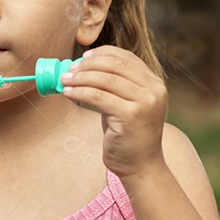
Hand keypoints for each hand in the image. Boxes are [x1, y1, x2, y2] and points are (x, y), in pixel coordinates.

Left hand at [60, 45, 168, 177]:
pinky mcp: (131, 116)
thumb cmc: (128, 134)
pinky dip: (80, 92)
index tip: (83, 57)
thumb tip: (82, 67)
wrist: (141, 165)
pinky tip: (68, 93)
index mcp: (155, 83)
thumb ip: (114, 85)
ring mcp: (145, 103)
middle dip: (88, 65)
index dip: (102, 53)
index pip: (126, 58)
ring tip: (64, 80)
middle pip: (115, 66)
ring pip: (105, 80)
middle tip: (70, 69)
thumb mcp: (126, 104)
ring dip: (80, 77)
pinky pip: (98, 97)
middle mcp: (154, 90)